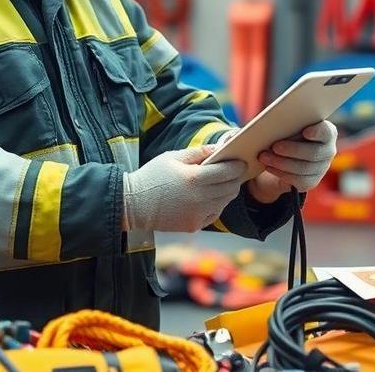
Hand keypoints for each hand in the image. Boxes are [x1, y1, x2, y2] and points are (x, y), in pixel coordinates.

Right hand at [123, 144, 246, 231]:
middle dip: (236, 178)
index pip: (228, 171)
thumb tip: (219, 148)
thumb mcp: (173, 157)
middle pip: (231, 188)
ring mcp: (198, 214)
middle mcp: (199, 198)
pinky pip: (214, 213)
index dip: (238, 166)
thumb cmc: (152, 176)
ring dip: (227, 191)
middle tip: (235, 171)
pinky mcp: (194, 226)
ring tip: (223, 182)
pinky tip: (209, 197)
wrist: (133, 204)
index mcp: (194, 178)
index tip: (241, 161)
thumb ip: (198, 152)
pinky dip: (216, 204)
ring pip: (225, 202)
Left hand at [247, 120, 337, 203]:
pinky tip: (268, 166)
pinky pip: (297, 180)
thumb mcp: (289, 125)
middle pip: (314, 153)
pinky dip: (280, 172)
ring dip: (281, 162)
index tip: (306, 131)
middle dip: (292, 150)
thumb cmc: (288, 132)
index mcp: (327, 133)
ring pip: (303, 168)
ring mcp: (322, 168)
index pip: (327, 132)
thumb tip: (272, 123)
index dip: (318, 132)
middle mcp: (328, 151)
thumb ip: (287, 121)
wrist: (287, 154)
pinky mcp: (311, 181)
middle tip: (274, 146)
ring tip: (264, 157)